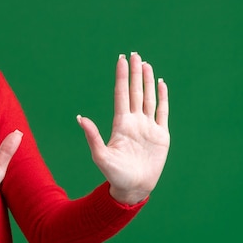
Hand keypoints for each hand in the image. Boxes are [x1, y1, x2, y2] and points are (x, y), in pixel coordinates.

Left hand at [76, 53, 169, 204]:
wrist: (133, 188)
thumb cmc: (114, 174)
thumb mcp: (100, 155)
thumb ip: (92, 136)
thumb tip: (80, 118)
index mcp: (120, 124)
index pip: (121, 94)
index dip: (121, 76)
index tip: (121, 59)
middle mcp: (134, 122)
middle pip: (135, 91)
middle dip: (135, 73)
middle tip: (134, 54)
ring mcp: (148, 127)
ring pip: (148, 98)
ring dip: (148, 81)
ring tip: (146, 64)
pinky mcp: (161, 135)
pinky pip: (163, 112)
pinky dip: (163, 98)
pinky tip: (161, 84)